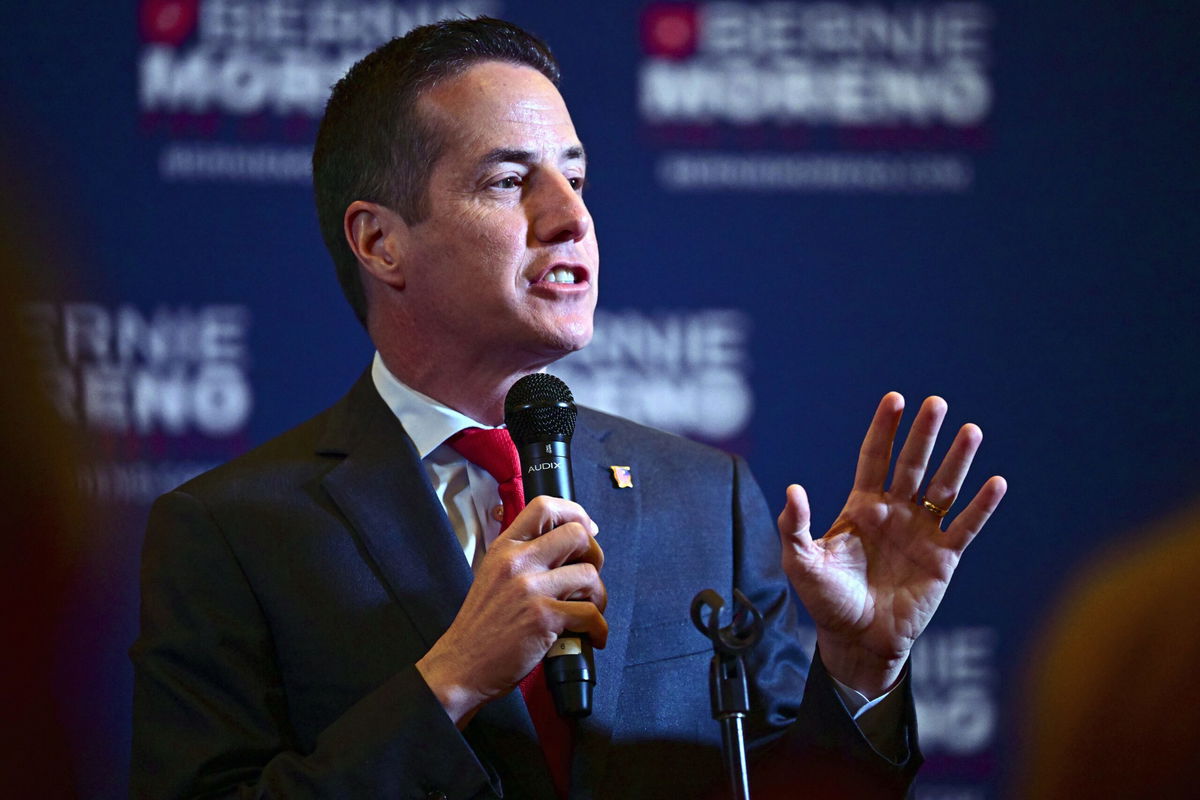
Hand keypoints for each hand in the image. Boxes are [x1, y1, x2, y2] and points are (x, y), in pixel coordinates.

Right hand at [416, 496, 606, 727]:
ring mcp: (530, 589)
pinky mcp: (543, 618)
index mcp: (504, 548)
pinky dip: (598, 628)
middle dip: (595, 555)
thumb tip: (565, 546)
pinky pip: (590, 613)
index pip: (544, 507)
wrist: (462, 665)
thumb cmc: (481, 626)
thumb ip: (523, 558)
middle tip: (589, 576)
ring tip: (589, 611)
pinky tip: (592, 637)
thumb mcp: (493, 575)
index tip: (587, 528)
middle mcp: (517, 562)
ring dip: (599, 596)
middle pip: (576, 535)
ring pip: (589, 574)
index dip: (574, 512)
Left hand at [778, 393, 1005, 695]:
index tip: (895, 399)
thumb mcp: (801, 563)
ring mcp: (920, 533)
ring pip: (943, 488)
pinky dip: (981, 506)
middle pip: (911, 464)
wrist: (858, 641)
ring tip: (971, 430)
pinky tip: (996, 482)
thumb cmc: (827, 601)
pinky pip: (965, 527)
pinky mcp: (942, 558)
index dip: (884, 429)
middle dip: (923, 434)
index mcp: (861, 507)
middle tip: (936, 402)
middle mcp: (894, 513)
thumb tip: (794, 490)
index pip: (874, 457)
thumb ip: (796, 527)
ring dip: (957, 460)